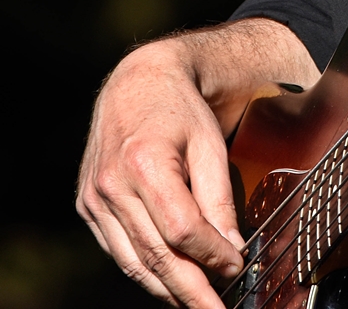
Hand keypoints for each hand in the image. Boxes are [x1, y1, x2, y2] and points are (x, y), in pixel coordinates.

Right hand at [77, 40, 244, 306]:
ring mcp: (95, 199)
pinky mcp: (88, 207)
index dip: (212, 256)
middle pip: (157, 255)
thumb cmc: (178, 110)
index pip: (182, 231)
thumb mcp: (209, 144)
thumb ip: (218, 198)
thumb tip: (231, 251)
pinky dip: (145, 270)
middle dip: (191, 291)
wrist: (137, 84)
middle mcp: (113, 185)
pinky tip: (169, 281)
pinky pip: (119, 251)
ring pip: (135, 263)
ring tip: (197, 303)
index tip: (237, 267)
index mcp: (146, 163)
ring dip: (167, 289)